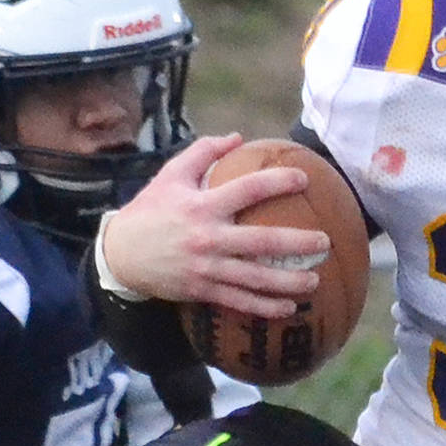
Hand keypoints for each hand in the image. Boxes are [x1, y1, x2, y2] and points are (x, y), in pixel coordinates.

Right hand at [101, 134, 325, 319]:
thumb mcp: (171, 174)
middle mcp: (208, 238)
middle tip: (323, 242)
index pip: (248, 189)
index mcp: (203, 205)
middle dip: (297, 242)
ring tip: (314, 281)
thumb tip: (237, 138)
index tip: (303, 179)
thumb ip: (204, 152)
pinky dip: (264, 306)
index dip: (278, 182)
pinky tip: (287, 308)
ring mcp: (206, 268)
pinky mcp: (202, 290)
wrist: (121, 254)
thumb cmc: (151, 210)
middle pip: (261, 241)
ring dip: (288, 282)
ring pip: (254, 278)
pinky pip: (239, 301)